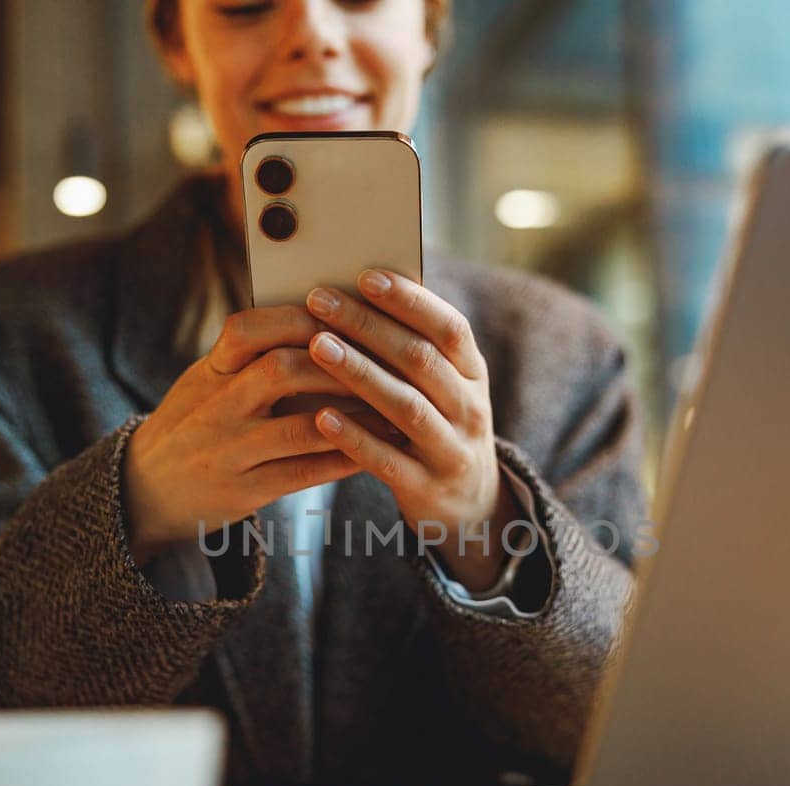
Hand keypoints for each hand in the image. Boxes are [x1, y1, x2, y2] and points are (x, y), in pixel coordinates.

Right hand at [121, 305, 394, 565]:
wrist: (143, 491)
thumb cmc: (194, 425)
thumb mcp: (206, 381)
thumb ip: (250, 356)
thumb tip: (322, 322)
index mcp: (209, 371)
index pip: (247, 329)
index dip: (298, 317)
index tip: (345, 311)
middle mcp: (216, 407)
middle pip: (281, 371)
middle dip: (339, 364)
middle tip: (385, 361)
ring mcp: (230, 452)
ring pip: (300, 427)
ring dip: (354, 417)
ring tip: (394, 409)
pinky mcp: (244, 491)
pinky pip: (303, 473)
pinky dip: (343, 459)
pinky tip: (375, 451)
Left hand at [304, 270, 519, 590]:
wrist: (469, 504)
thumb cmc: (438, 426)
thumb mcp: (443, 386)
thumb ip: (412, 349)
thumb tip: (358, 293)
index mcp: (472, 373)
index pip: (449, 328)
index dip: (410, 301)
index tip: (365, 276)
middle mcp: (470, 408)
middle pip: (421, 360)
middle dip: (369, 327)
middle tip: (320, 301)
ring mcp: (452, 450)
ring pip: (406, 406)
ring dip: (359, 373)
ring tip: (316, 346)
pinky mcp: (427, 488)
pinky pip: (389, 460)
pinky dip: (355, 437)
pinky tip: (321, 416)